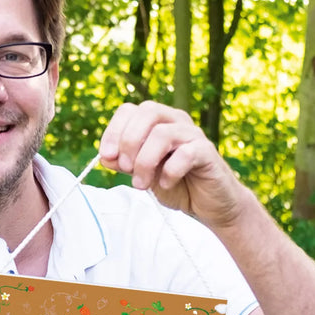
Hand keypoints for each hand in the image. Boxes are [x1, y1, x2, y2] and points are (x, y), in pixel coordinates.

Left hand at [98, 100, 252, 229]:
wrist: (209, 204)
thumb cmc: (177, 185)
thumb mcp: (143, 174)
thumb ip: (124, 163)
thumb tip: (105, 156)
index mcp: (158, 122)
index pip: (130, 110)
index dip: (114, 131)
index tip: (106, 156)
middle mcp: (176, 122)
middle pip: (147, 112)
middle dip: (129, 142)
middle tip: (125, 169)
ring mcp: (193, 135)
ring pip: (163, 133)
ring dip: (145, 161)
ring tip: (142, 183)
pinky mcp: (207, 153)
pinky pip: (186, 154)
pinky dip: (170, 171)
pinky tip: (166, 184)